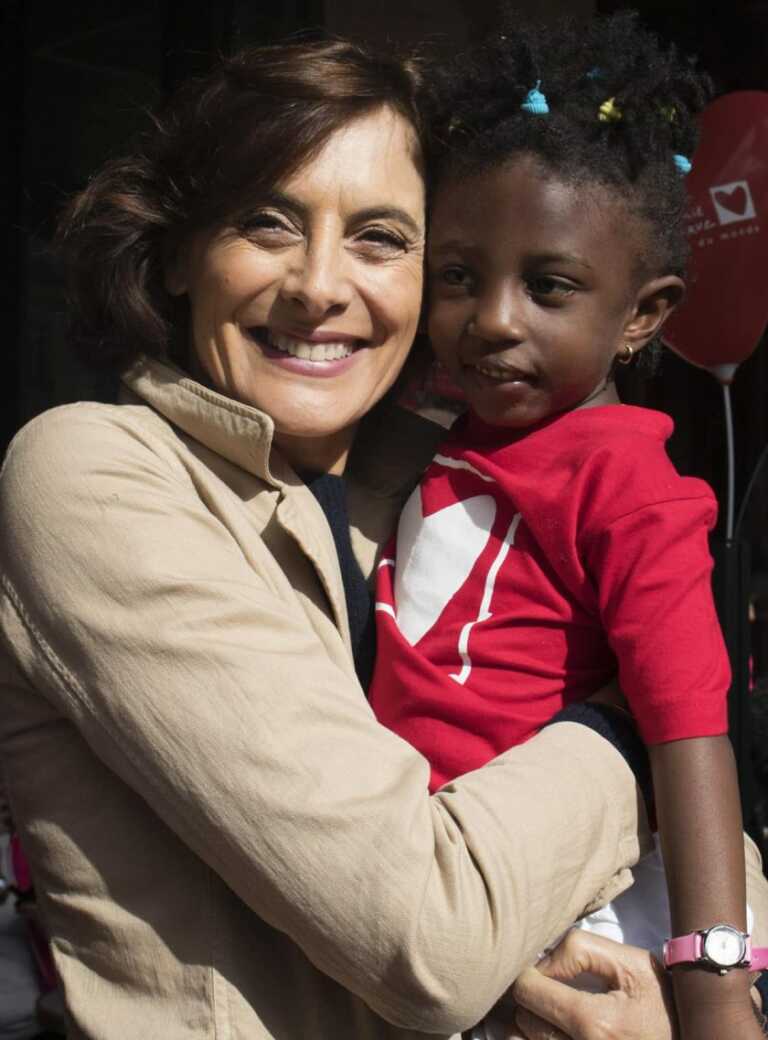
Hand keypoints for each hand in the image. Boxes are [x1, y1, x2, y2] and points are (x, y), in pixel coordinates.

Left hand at [485, 929, 676, 1039]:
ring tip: (551, 1012)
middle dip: (531, 1000)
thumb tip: (542, 963)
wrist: (696, 1036)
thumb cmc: (663, 1000)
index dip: (528, 973)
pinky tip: (556, 1029)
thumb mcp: (631, 963)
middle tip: (549, 990)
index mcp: (596, 1023)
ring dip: (532, 1025)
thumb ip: (580, 949)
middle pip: (523, 1020)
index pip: (528, 991)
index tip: (542, 970)